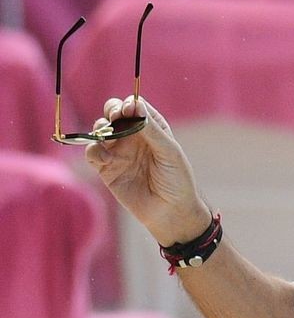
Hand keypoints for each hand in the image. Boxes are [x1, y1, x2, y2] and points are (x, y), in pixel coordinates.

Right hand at [83, 96, 211, 248]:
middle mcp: (133, 137)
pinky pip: (92, 152)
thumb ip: (151, 130)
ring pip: (100, 129)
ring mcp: (118, 151)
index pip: (134, 107)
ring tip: (109, 137)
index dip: (129, 105)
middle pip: (114, 113)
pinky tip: (103, 157)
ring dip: (100, 128)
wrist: (171, 213)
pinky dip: (93, 150)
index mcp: (151, 128)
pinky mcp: (107, 168)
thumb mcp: (169, 152)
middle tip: (115, 118)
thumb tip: (134, 105)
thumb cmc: (176, 181)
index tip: (129, 110)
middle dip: (111, 111)